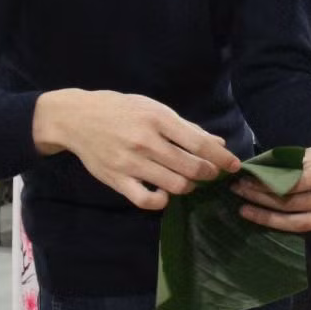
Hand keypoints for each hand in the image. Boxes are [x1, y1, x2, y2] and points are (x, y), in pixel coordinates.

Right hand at [34, 90, 241, 211]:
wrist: (76, 118)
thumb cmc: (120, 110)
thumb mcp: (153, 108)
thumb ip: (186, 128)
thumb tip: (218, 143)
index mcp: (158, 119)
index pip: (199, 144)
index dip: (222, 158)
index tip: (234, 165)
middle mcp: (146, 141)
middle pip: (191, 167)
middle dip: (208, 173)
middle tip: (210, 173)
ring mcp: (130, 163)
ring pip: (175, 185)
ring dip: (188, 186)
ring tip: (187, 180)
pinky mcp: (117, 180)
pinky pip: (147, 200)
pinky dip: (161, 200)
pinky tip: (163, 192)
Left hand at [231, 134, 310, 270]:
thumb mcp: (309, 152)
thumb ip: (287, 164)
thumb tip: (256, 172)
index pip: (291, 184)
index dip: (266, 184)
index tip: (245, 180)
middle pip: (292, 204)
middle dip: (262, 198)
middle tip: (239, 192)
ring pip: (301, 223)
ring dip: (271, 220)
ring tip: (246, 211)